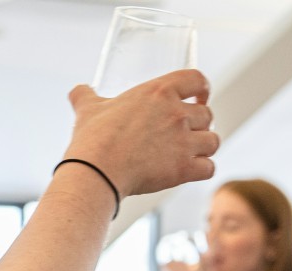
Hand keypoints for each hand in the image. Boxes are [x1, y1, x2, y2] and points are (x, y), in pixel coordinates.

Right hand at [65, 70, 218, 196]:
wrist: (97, 171)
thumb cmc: (93, 139)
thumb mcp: (88, 108)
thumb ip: (86, 96)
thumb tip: (78, 91)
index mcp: (158, 92)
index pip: (196, 78)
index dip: (202, 88)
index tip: (200, 96)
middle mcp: (176, 113)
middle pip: (207, 114)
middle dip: (201, 124)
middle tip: (189, 132)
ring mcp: (183, 141)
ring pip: (213, 141)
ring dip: (205, 147)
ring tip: (194, 151)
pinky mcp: (184, 168)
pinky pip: (209, 168)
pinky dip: (203, 170)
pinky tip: (194, 170)